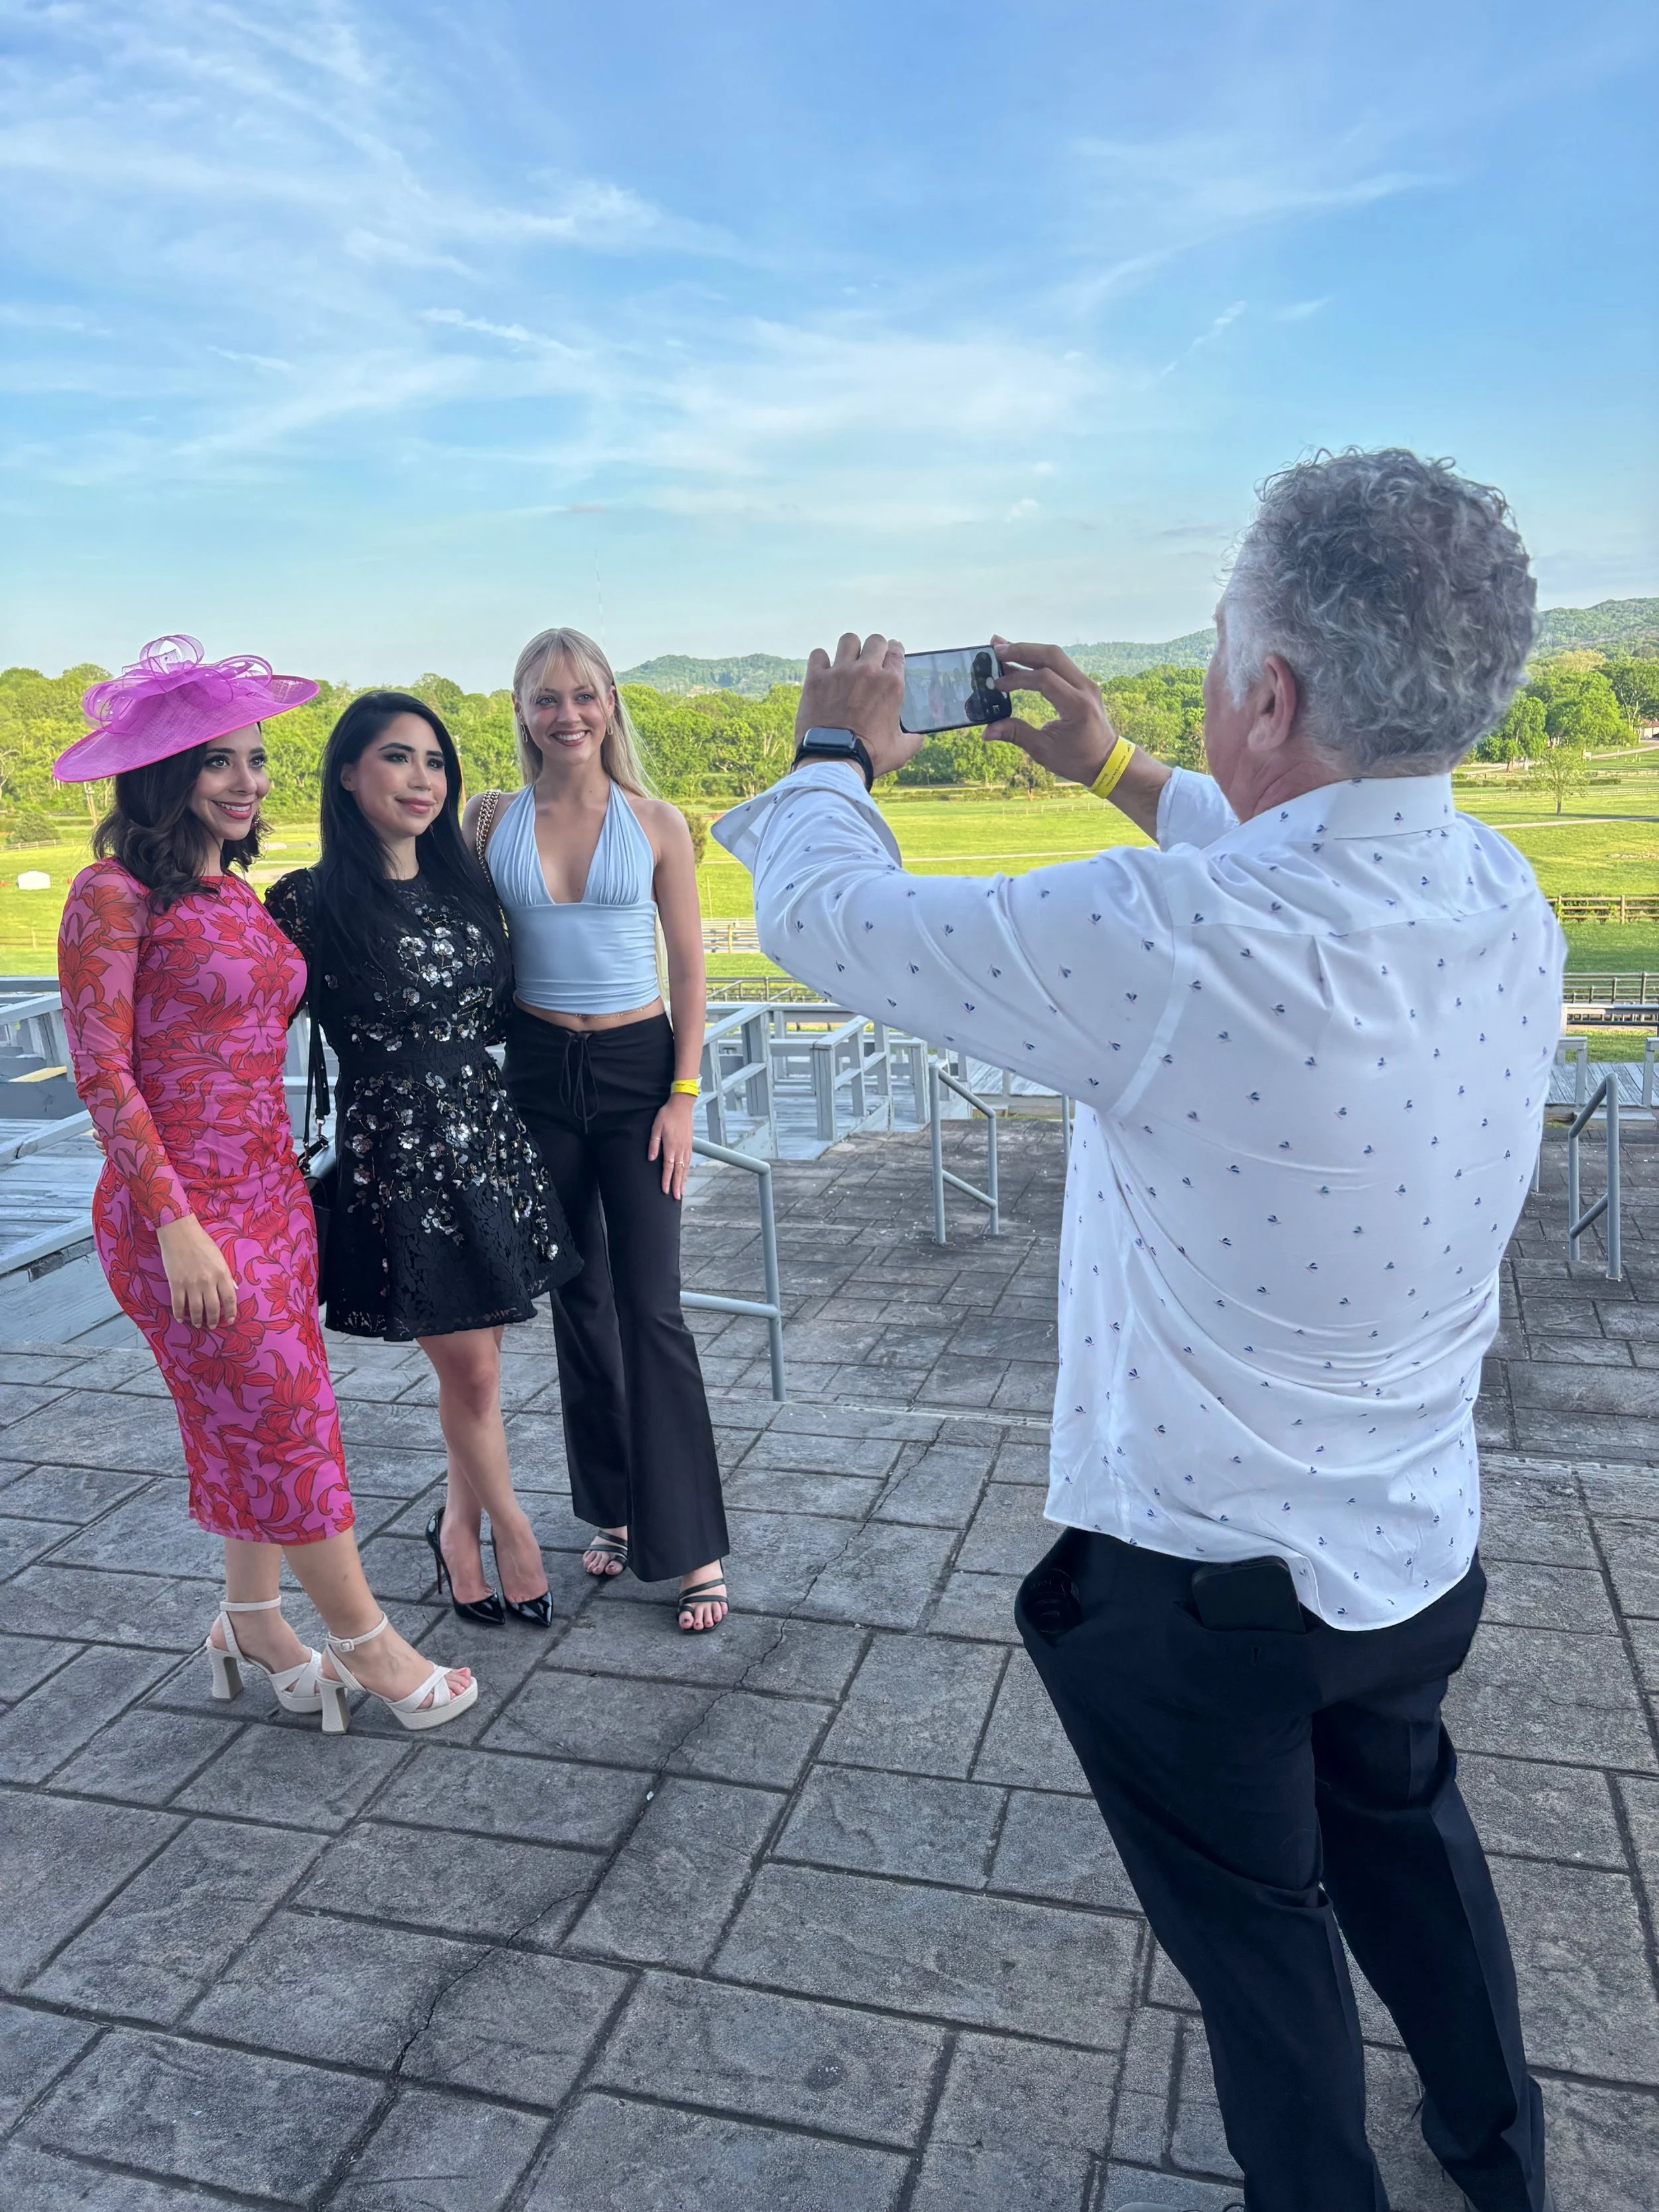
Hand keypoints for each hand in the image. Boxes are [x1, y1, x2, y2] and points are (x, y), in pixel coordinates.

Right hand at [156, 1214, 238, 1326]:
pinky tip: (181, 1319)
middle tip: (213, 1325)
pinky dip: (179, 1314)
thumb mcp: (220, 1257)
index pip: (229, 1298)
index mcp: (222, 1274)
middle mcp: (208, 1281)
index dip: (230, 1312)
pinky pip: (178, 1304)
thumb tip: (232, 1289)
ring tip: (199, 1325)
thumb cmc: (202, 1242)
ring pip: (196, 1309)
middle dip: (214, 1320)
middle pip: (213, 1308)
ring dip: (198, 1320)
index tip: (230, 1319)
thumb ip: (226, 1274)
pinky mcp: (176, 1283)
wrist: (180, 1233)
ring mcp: (191, 1283)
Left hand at [649, 1093, 695, 1199]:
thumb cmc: (667, 1115)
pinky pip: (688, 1162)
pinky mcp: (689, 1145)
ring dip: (682, 1181)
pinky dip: (687, 1172)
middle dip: (677, 1185)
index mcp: (671, 1145)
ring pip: (685, 1168)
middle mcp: (680, 1149)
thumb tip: (650, 1158)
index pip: (668, 1167)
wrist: (682, 1105)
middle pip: (678, 1171)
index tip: (664, 1190)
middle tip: (676, 1198)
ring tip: (681, 1191)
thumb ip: (653, 1144)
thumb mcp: (656, 1127)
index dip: (666, 1180)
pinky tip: (685, 1176)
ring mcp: (686, 1147)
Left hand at [796, 632, 917, 781]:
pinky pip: (818, 654)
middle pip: (875, 641)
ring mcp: (840, 672)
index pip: (897, 651)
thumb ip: (914, 739)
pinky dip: (821, 660)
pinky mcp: (816, 679)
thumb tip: (920, 737)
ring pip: (848, 640)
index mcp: (891, 684)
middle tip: (870, 662)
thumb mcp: (901, 750)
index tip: (890, 657)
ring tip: (847, 663)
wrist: (834, 761)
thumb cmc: (870, 756)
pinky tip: (824, 671)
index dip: (894, 652)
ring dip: (850, 649)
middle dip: (875, 649)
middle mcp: (867, 671)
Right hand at [989, 638, 1115, 785]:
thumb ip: (1016, 734)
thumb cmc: (1077, 759)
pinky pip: (1059, 664)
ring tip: (1001, 648)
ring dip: (1028, 650)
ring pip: (1055, 655)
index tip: (997, 685)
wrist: (1106, 761)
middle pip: (1051, 655)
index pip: (1044, 679)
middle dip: (1021, 650)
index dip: (1018, 678)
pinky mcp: (1082, 683)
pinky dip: (1037, 659)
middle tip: (995, 649)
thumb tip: (986, 732)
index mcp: (1076, 705)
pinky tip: (1018, 659)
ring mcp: (1086, 682)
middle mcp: (1084, 687)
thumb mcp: (1044, 751)